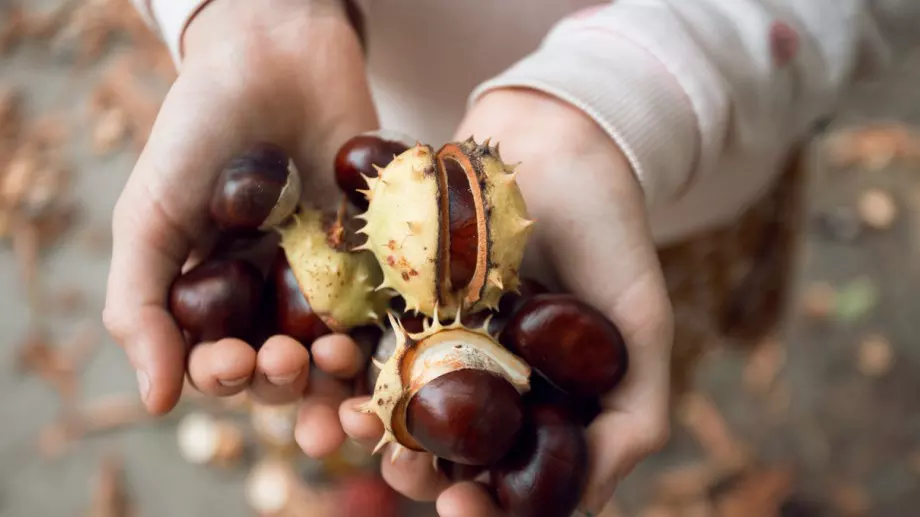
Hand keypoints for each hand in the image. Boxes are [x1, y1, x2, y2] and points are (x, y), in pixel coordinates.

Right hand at [103, 0, 374, 454]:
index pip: (220, 367)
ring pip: (338, 356)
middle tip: (288, 360)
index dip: (226, 379)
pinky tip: (388, 345)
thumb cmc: (198, 133)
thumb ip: (139, 304)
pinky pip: (389, 310)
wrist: (273, 57)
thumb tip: (155, 401)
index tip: (234, 362)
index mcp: (215, 299)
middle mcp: (272, 298)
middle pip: (284, 373)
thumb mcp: (150, 215)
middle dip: (284, 383)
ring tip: (336, 358)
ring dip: (337, 376)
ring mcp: (331, 279)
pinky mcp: (381, 256)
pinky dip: (389, 337)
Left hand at [338, 89, 673, 514]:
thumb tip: (586, 503)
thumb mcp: (642, 326)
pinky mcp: (393, 297)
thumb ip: (634, 416)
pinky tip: (332, 365)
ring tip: (353, 426)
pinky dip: (342, 361)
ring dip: (367, 425)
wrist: (559, 141)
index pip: (505, 475)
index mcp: (535, 401)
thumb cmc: (610, 235)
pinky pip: (360, 338)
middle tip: (405, 473)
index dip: (484, 506)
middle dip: (417, 470)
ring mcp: (433, 339)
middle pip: (442, 448)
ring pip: (392, 402)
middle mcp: (481, 380)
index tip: (461, 509)